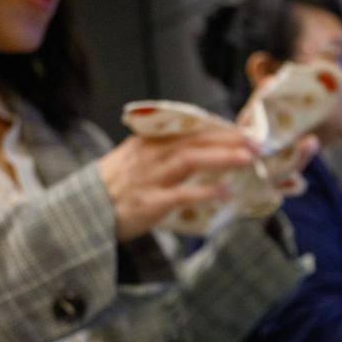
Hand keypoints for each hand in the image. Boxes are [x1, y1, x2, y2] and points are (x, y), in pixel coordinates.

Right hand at [97, 128, 258, 240]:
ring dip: (221, 158)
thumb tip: (207, 148)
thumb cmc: (118, 186)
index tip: (246, 130)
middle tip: (256, 144)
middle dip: (227, 140)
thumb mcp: (138, 160)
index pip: (188, 130)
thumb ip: (167, 152)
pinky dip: (205, 193)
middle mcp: (149, 156)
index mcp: (148, 142)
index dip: (219, 129)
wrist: (84, 212)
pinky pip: (180, 195)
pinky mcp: (149, 203)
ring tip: (247, 159)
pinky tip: (226, 193)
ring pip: (189, 160)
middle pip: (193, 141)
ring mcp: (148, 178)